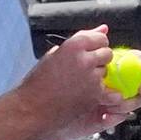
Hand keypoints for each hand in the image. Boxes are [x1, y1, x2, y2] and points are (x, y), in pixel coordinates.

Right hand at [13, 27, 140, 139]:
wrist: (30, 110)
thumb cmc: (38, 83)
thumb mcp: (54, 55)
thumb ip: (80, 41)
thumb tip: (104, 29)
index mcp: (73, 45)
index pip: (100, 37)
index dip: (97, 45)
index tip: (91, 52)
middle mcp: (84, 59)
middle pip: (107, 53)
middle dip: (100, 60)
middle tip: (85, 70)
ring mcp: (91, 78)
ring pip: (107, 72)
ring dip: (99, 77)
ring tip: (80, 84)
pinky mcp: (95, 96)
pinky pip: (110, 91)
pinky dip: (103, 94)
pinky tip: (87, 95)